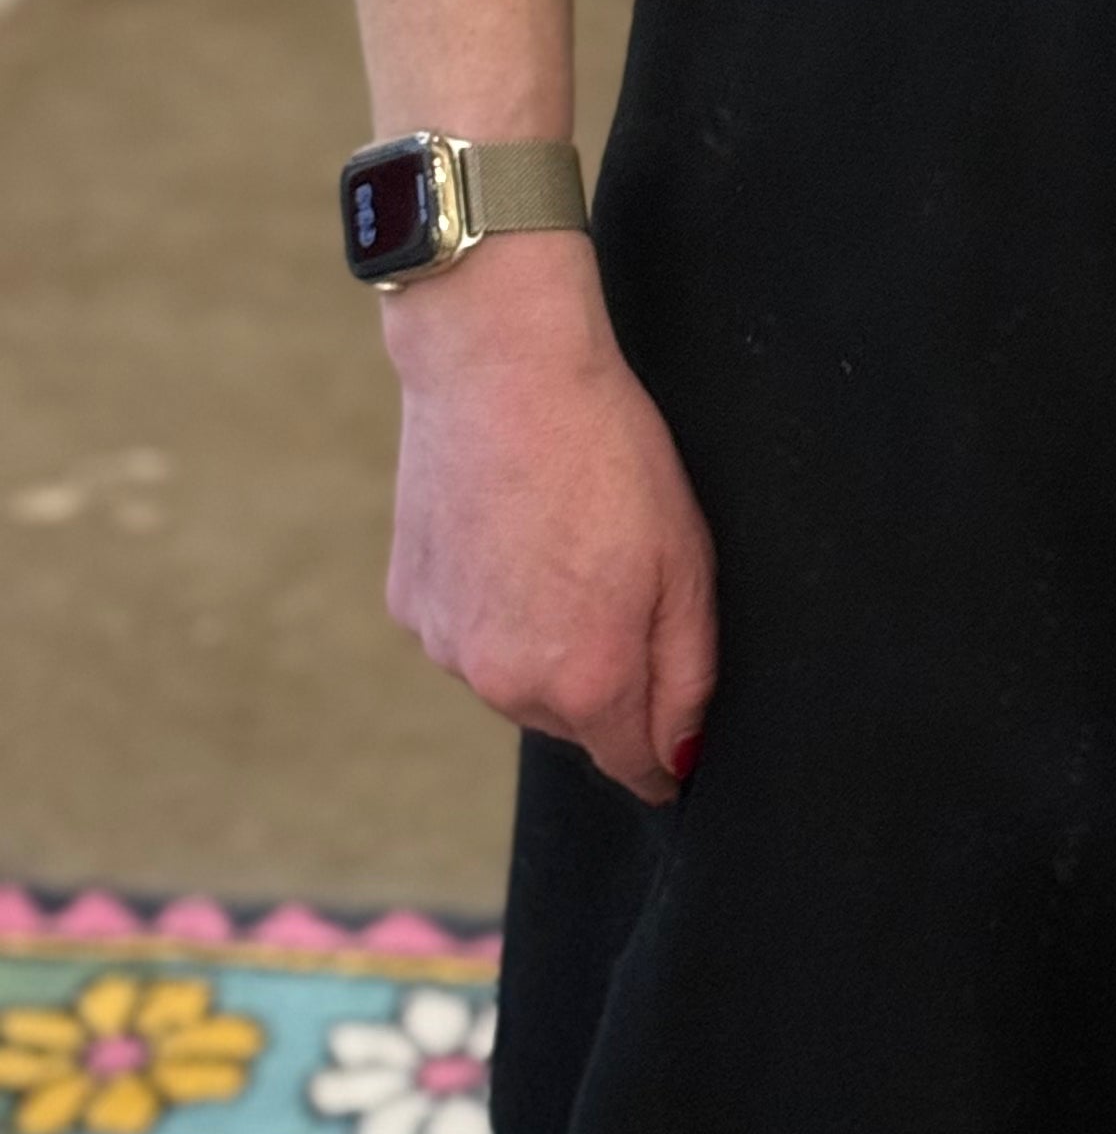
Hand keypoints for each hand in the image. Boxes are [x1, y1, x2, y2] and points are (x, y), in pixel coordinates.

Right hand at [380, 234, 716, 806]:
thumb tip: (681, 756)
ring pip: (517, 679)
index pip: (634, 763)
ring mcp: (447, 649)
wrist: (500, 370)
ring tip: (564, 546)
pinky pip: (469, 635)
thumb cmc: (609, 455)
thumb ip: (689, 674)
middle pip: (577, 721)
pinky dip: (494, 607)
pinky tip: (511, 537)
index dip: (667, 751)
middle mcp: (505, 686)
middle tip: (625, 580)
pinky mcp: (409, 606)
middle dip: (608, 678)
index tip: (679, 727)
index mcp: (585, 684)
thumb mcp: (687, 563)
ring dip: (545, 645)